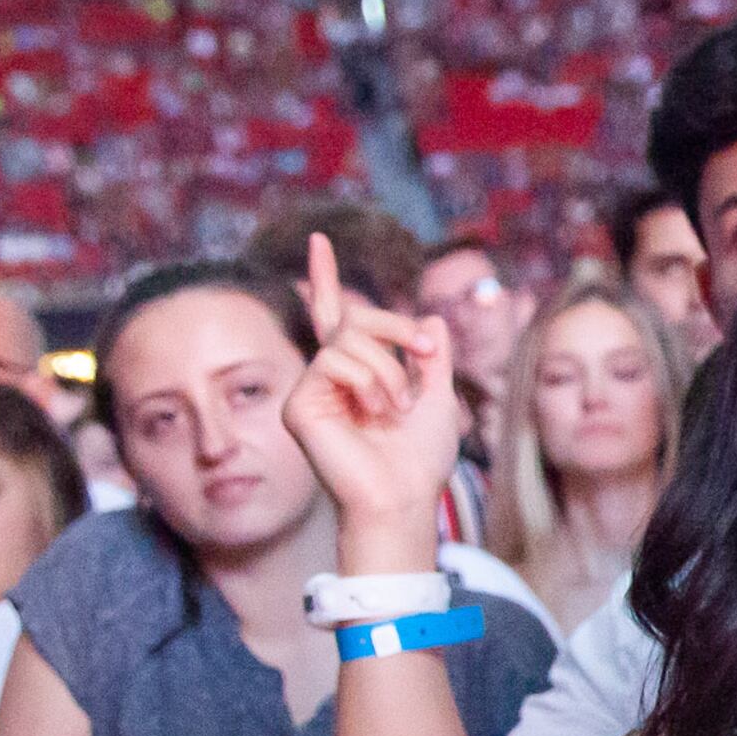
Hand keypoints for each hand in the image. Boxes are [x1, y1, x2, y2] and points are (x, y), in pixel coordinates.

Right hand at [288, 234, 466, 574]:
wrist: (405, 496)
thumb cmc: (420, 459)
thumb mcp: (438, 397)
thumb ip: (431, 357)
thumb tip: (431, 318)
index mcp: (358, 374)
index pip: (336, 317)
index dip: (326, 278)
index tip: (319, 239)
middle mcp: (329, 377)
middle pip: (353, 317)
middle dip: (397, 327)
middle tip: (427, 352)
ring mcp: (311, 390)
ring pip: (349, 339)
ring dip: (389, 368)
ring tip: (396, 408)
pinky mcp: (298, 404)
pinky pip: (333, 361)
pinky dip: (368, 382)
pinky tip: (375, 414)